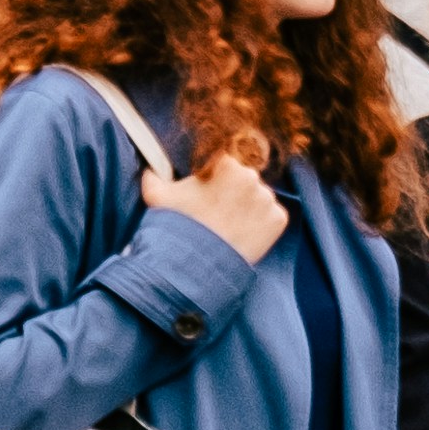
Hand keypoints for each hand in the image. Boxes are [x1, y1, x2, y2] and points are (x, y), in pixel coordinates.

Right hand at [142, 148, 287, 267]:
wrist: (197, 265)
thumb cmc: (176, 227)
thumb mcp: (157, 197)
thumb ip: (154, 176)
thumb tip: (150, 170)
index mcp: (226, 163)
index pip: (225, 166)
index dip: (215, 181)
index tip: (206, 198)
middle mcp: (252, 176)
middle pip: (244, 181)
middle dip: (232, 194)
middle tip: (216, 215)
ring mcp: (267, 199)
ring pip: (258, 200)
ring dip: (247, 210)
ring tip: (228, 229)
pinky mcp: (278, 220)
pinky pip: (271, 219)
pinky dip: (260, 227)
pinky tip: (241, 237)